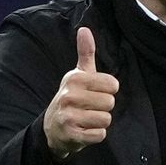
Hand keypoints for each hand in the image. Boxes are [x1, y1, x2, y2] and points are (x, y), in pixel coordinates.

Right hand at [43, 27, 118, 159]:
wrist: (52, 127)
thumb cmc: (72, 98)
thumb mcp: (77, 75)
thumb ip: (85, 53)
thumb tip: (85, 29)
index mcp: (75, 78)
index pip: (113, 85)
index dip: (108, 91)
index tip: (95, 93)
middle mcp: (70, 95)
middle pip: (110, 102)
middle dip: (104, 108)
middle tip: (90, 108)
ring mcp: (69, 116)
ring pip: (106, 119)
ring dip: (100, 122)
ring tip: (87, 119)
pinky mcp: (72, 134)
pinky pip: (100, 135)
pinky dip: (96, 135)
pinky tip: (84, 130)